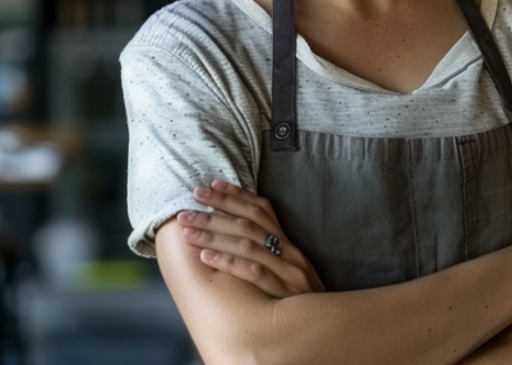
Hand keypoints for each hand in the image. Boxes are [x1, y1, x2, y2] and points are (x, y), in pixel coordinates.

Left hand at [177, 179, 324, 297]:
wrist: (325, 327)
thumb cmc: (298, 299)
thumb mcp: (287, 269)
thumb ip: (266, 252)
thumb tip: (232, 235)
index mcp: (288, 242)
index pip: (261, 208)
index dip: (235, 195)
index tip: (210, 185)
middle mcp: (289, 250)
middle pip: (249, 222)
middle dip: (215, 211)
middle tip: (186, 208)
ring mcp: (288, 269)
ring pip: (248, 244)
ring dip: (214, 234)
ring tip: (188, 231)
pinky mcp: (284, 291)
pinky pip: (254, 273)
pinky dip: (229, 262)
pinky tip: (207, 257)